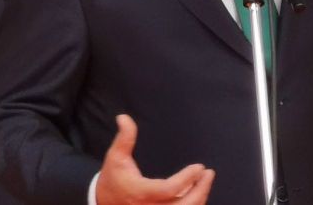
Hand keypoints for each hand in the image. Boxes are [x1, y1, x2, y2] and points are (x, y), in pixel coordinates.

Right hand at [95, 114, 214, 204]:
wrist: (103, 202)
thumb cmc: (112, 179)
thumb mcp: (115, 157)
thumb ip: (124, 138)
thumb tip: (124, 117)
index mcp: (140, 193)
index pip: (169, 189)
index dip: (187, 179)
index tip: (199, 166)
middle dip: (201, 191)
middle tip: (209, 174)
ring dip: (199, 198)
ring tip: (205, 181)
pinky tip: (196, 192)